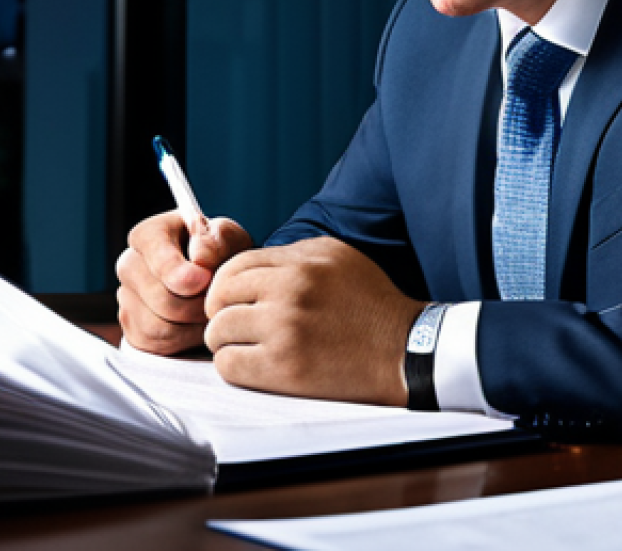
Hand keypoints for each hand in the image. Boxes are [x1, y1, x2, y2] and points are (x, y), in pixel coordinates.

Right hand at [116, 210, 252, 354]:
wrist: (219, 282)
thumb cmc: (223, 254)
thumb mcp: (230, 240)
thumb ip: (217, 241)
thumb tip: (199, 257)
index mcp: (150, 235)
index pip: (157, 258)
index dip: (182, 274)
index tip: (206, 279)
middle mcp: (130, 264)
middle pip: (160, 298)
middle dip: (196, 304)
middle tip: (216, 298)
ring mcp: (127, 297)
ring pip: (157, 325)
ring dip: (193, 324)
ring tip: (210, 310)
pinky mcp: (133, 328)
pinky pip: (157, 344)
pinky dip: (185, 339)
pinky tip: (199, 324)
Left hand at [204, 237, 423, 405]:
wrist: (402, 349)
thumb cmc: (370, 303)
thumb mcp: (338, 257)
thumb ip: (293, 255)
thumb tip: (251, 265)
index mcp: (301, 262)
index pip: (234, 265)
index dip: (224, 284)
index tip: (230, 299)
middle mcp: (290, 289)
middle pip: (220, 296)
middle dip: (221, 311)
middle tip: (235, 324)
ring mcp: (285, 329)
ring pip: (218, 331)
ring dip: (226, 341)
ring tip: (245, 345)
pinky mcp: (284, 367)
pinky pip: (229, 364)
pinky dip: (234, 366)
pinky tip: (253, 364)